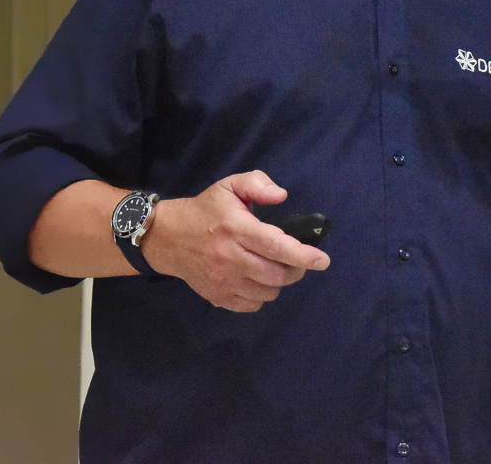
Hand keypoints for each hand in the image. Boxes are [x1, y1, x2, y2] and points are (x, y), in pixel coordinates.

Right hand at [143, 170, 329, 312]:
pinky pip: (251, 305)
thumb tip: (282, 195)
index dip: (303, 255)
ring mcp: (223, 281)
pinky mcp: (217, 296)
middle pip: (277, 274)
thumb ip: (257, 184)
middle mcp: (231, 258)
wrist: (167, 238)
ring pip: (267, 292)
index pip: (277, 246)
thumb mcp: (229, 186)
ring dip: (279, 282)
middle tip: (299, 261)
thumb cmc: (205, 210)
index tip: (322, 260)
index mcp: (237, 229)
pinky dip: (261, 296)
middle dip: (297, 270)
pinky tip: (258, 280)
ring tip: (276, 268)